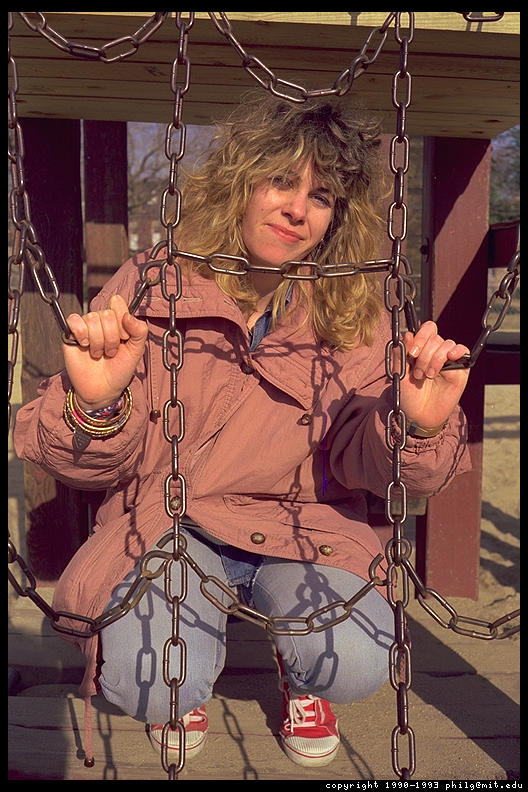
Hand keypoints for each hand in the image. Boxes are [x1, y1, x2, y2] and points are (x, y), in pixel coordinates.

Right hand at [63, 295, 147, 409]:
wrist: (103, 390)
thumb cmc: (119, 370)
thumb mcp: (136, 351)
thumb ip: (139, 331)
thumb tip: (127, 316)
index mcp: (118, 322)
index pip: (118, 305)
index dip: (123, 322)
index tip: (125, 338)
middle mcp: (101, 322)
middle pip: (106, 314)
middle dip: (111, 337)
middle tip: (111, 351)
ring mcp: (86, 327)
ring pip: (92, 318)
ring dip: (98, 341)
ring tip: (99, 353)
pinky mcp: (70, 334)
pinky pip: (73, 320)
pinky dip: (81, 333)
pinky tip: (85, 345)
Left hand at [400, 321, 470, 429]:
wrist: (419, 415)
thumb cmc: (408, 395)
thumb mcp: (399, 373)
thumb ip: (400, 354)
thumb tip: (407, 334)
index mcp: (420, 349)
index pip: (426, 330)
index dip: (420, 337)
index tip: (412, 354)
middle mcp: (435, 352)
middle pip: (435, 338)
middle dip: (424, 355)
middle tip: (418, 373)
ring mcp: (448, 359)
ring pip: (447, 344)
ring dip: (436, 359)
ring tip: (429, 376)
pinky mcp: (460, 369)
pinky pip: (463, 350)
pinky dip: (457, 351)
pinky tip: (450, 359)